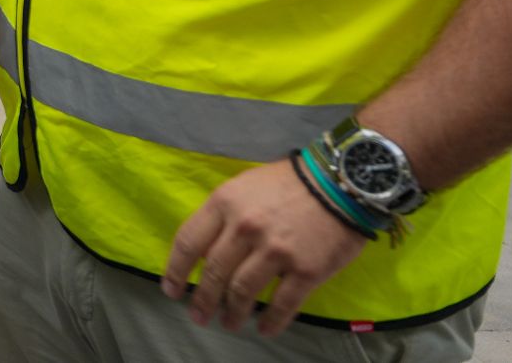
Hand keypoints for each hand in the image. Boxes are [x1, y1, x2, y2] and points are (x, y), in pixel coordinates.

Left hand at [165, 160, 371, 335]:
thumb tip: (204, 250)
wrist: (339, 183)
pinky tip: (264, 328)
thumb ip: (222, 216)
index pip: (188, 243)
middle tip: (199, 316)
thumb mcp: (243, 187)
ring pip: (242, 291)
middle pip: (213, 272)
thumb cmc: (288, 183)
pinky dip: (271, 321)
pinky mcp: (306, 270)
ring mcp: (276, 251)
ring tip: (229, 323)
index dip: (176, 271)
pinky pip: (283, 305)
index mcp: (224, 203)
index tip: (171, 291)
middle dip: (203, 300)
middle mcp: (245, 228)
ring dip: (232, 313)